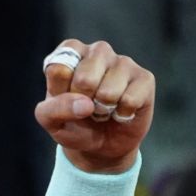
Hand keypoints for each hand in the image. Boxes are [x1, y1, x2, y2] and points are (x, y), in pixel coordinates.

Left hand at [36, 39, 154, 172]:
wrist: (101, 144)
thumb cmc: (72, 123)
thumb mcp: (50, 120)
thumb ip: (55, 109)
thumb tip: (85, 104)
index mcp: (70, 53)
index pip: (58, 69)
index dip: (60, 93)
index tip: (64, 97)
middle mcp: (98, 51)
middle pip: (84, 79)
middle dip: (83, 103)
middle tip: (86, 106)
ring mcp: (123, 62)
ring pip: (108, 92)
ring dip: (103, 110)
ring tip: (103, 108)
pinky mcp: (145, 77)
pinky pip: (130, 100)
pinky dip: (122, 114)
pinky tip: (121, 111)